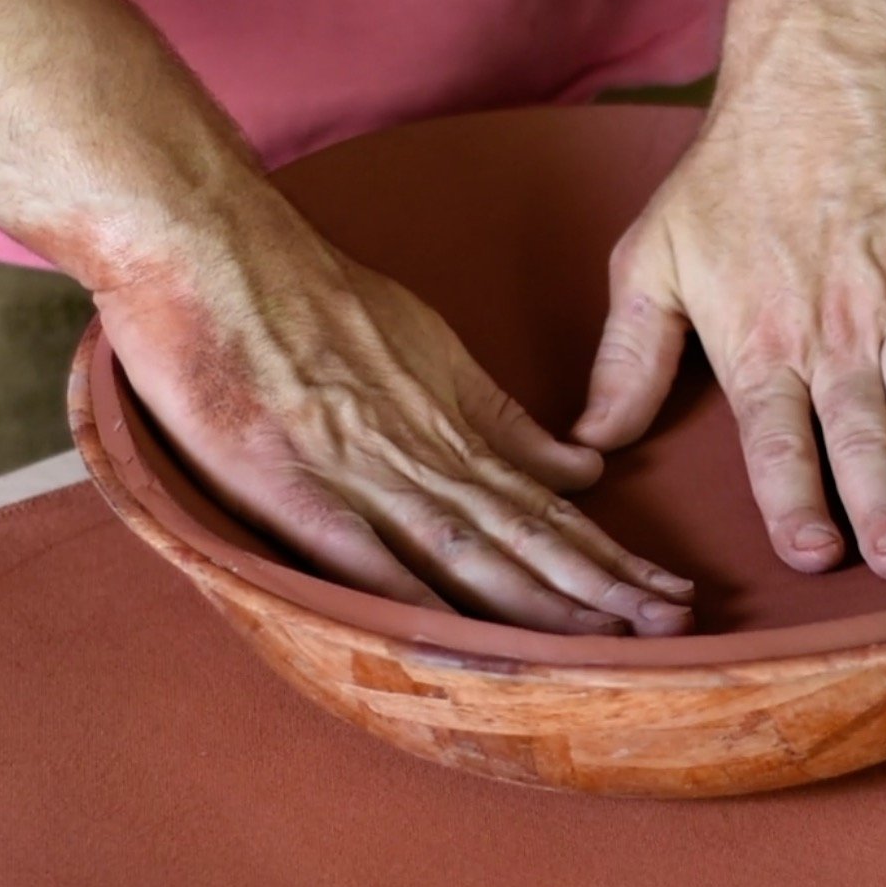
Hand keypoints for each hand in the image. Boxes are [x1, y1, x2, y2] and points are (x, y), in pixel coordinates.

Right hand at [96, 207, 694, 635]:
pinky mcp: (291, 487)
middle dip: (603, 585)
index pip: (547, 504)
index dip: (608, 552)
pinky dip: (417, 599)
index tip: (665, 588)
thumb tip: (579, 469)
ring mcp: (360, 470)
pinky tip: (465, 639)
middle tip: (674, 623)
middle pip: (527, 534)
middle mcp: (422, 452)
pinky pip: (364, 556)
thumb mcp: (425, 344)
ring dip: (543, 600)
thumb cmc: (309, 293)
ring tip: (612, 637)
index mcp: (453, 421)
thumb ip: (496, 417)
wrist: (211, 247)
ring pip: (469, 550)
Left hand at [574, 0, 885, 580]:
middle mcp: (835, 335)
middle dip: (879, 511)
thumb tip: (591, 443)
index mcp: (759, 341)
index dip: (794, 505)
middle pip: (860, 440)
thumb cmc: (732, 173)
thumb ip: (628, 357)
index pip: (775, 442)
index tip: (811, 556)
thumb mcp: (653, 255)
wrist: (828, 75)